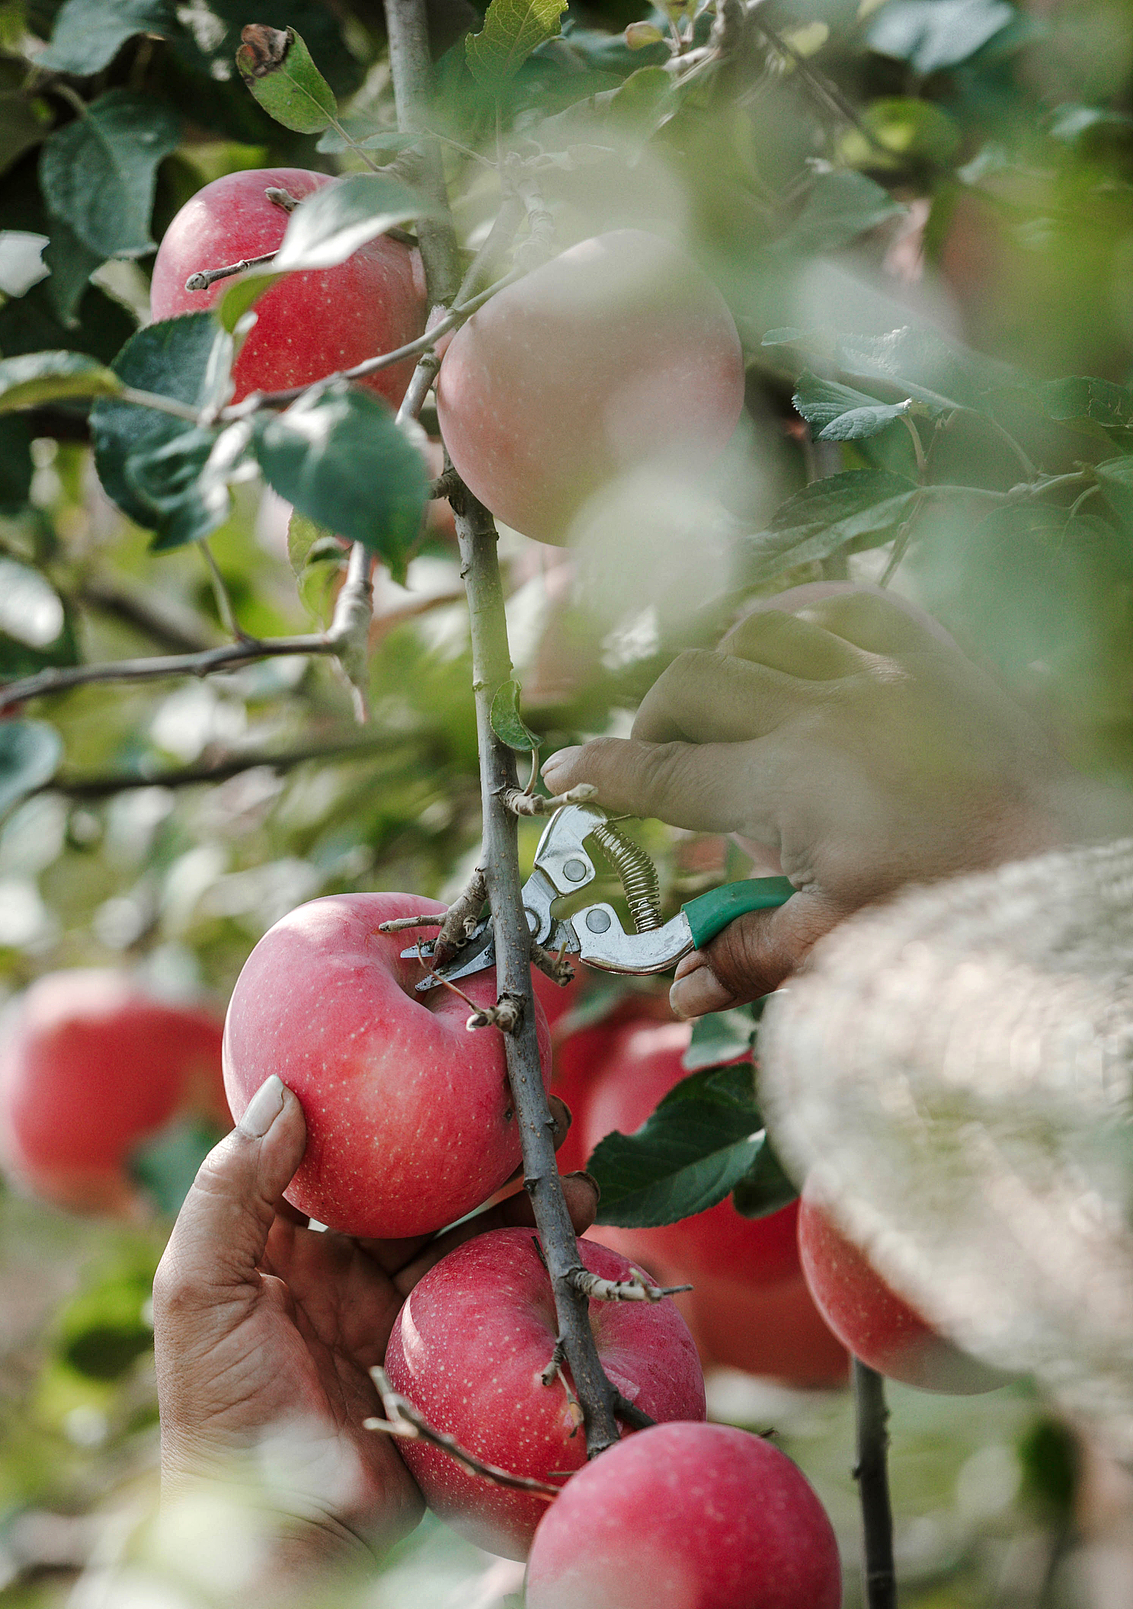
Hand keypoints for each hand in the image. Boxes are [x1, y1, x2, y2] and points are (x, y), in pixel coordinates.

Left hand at [153, 1075, 597, 1555]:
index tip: (428, 1068)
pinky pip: (494, 1309)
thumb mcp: (198, 1295)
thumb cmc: (222, 1420)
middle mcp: (338, 1280)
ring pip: (464, 1245)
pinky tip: (574, 1249)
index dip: (376, 1113)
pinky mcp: (446, 1374)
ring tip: (573, 1184)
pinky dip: (533, 1274)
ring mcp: (397, 1326)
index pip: (330, 1162)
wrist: (287, 1557)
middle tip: (527, 1119)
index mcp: (275, 1253)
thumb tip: (282, 1089)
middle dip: (467, 1157)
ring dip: (517, 1211)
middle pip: (412, 1198)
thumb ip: (230, 1191)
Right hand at [542, 585, 1074, 1016]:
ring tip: (722, 711)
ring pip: (756, 628)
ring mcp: (878, 670)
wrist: (1063, 854)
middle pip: (692, 686)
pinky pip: (842, 600)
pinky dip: (797, 615)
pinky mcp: (928, 649)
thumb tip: (675, 994)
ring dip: (721, 665)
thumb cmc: (954, 905)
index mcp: (790, 782)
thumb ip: (748, 958)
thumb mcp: (844, 943)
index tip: (560, 779)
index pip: (664, 774)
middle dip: (652, 723)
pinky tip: (787, 642)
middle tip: (653, 765)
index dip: (600, 777)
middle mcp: (822, 710)